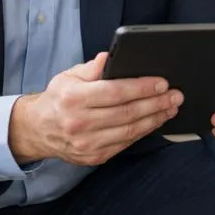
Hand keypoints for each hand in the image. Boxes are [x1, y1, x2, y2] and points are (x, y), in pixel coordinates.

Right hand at [10, 52, 181, 166]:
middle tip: (176, 95)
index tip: (162, 82)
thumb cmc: (58, 99)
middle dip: (156, 103)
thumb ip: (92, 68)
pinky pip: (125, 144)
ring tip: (171, 108)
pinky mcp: (94, 157)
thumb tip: (110, 57)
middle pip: (127, 113)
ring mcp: (87, 144)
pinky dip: (143, 132)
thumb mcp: (68, 76)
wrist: (38, 130)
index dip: (142, 87)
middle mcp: (79, 123)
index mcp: (73, 99)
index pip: (115, 92)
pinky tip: (155, 121)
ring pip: (130, 131)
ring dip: (155, 119)